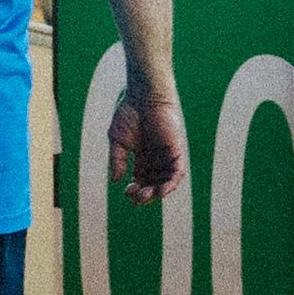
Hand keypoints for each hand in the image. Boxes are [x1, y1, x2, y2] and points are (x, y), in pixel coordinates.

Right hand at [111, 79, 190, 205]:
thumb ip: (117, 160)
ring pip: (166, 182)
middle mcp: (156, 159)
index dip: (135, 191)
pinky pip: (177, 172)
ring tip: (147, 196)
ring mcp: (166, 156)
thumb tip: (115, 180)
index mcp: (142, 158)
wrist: (142, 97)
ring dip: (158, 193)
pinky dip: (171, 183)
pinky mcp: (176, 151)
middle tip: (136, 197)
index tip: (126, 192)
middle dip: (145, 195)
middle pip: (153, 185)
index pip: (141, 181)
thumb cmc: (128, 114)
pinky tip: (162, 191)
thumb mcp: (117, 141)